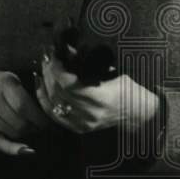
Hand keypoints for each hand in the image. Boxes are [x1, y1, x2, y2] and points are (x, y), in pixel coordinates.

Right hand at [0, 70, 50, 155]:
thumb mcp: (14, 79)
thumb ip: (29, 92)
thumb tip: (50, 112)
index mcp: (5, 83)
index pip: (24, 106)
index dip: (39, 118)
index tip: (48, 123)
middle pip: (19, 122)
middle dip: (34, 128)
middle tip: (40, 127)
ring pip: (12, 133)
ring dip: (24, 135)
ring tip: (28, 129)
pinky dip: (13, 149)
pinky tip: (26, 150)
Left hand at [36, 49, 158, 134]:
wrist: (137, 113)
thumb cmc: (129, 89)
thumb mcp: (113, 71)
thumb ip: (89, 63)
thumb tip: (68, 50)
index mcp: (101, 98)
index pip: (69, 84)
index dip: (57, 69)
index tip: (54, 56)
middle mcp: (90, 113)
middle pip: (59, 93)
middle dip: (49, 73)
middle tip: (47, 58)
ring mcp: (83, 123)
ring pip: (54, 103)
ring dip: (46, 84)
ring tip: (44, 69)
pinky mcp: (79, 128)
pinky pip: (54, 115)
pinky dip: (45, 100)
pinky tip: (41, 86)